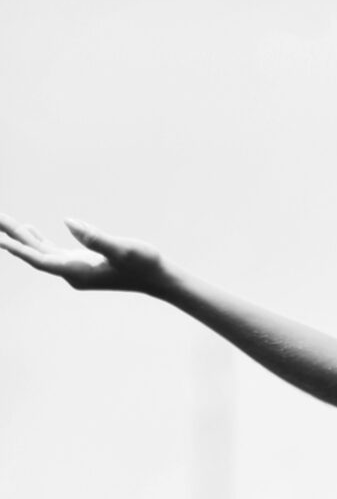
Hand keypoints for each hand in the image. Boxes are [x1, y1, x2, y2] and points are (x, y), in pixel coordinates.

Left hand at [0, 216, 163, 292]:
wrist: (157, 277)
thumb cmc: (143, 263)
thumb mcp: (122, 249)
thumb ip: (95, 237)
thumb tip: (68, 222)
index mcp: (77, 271)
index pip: (41, 260)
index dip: (20, 249)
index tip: (0, 240)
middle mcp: (71, 273)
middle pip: (34, 253)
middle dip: (11, 236)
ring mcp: (74, 268)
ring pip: (39, 251)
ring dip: (19, 236)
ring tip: (1, 221)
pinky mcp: (79, 262)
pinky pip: (50, 251)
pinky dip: (35, 239)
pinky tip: (26, 228)